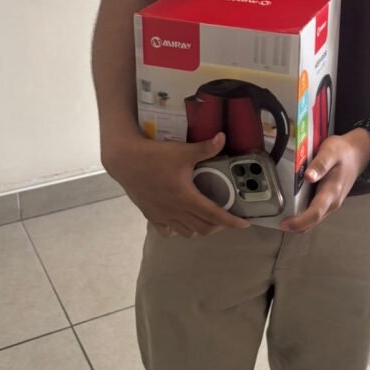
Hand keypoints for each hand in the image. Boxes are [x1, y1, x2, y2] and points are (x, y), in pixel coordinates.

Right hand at [104, 132, 251, 237]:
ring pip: (187, 232)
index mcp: (187, 198)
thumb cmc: (154, 156)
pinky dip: (178, 229)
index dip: (232, 222)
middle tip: (225, 217)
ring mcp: (163, 216)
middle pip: (203, 228)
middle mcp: (176, 211)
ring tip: (206, 218)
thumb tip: (222, 137)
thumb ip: (205, 148)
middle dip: (218, 226)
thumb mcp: (182, 151)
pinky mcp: (151, 215)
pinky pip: (168, 231)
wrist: (125, 161)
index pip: (216, 216)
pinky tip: (181, 221)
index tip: (245, 224)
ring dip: (200, 228)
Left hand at [279, 129, 369, 233]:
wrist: (357, 154)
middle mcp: (333, 202)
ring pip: (314, 220)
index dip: (299, 222)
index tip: (284, 224)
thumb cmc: (342, 151)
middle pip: (313, 221)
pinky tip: (292, 208)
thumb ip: (320, 164)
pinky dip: (304, 216)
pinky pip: (315, 214)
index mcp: (332, 191)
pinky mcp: (329, 201)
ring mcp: (332, 203)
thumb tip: (308, 176)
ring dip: (299, 222)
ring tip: (281, 216)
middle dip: (295, 226)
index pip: (315, 213)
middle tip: (277, 222)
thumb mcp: (330, 151)